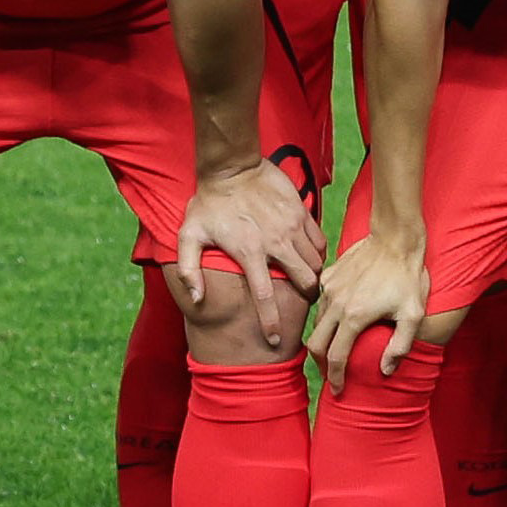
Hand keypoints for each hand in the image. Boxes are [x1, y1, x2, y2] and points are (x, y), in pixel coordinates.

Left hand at [171, 157, 325, 351]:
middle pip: (304, 281)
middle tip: (304, 302)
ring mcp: (292, 227)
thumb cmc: (209, 203)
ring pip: (315, 261)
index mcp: (249, 253)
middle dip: (307, 297)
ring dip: (314, 275)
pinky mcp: (301, 213)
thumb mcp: (188, 236)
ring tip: (308, 281)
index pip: (265, 297)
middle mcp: (275, 243)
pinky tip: (310, 256)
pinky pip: (319, 240)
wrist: (233, 166)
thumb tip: (197, 299)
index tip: (276, 340)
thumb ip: (189, 270)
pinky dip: (318, 253)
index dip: (272, 322)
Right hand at [306, 225, 433, 390]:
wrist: (395, 238)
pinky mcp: (328, 276)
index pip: (336, 358)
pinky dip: (326, 316)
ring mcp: (329, 289)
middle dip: (321, 364)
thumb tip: (385, 370)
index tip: (338, 390)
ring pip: (316, 324)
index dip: (336, 378)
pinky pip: (320, 302)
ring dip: (322, 340)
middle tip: (331, 374)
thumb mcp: (413, 313)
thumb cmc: (408, 276)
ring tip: (334, 349)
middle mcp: (335, 304)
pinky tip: (338, 319)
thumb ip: (400, 345)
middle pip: (316, 345)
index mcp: (354, 317)